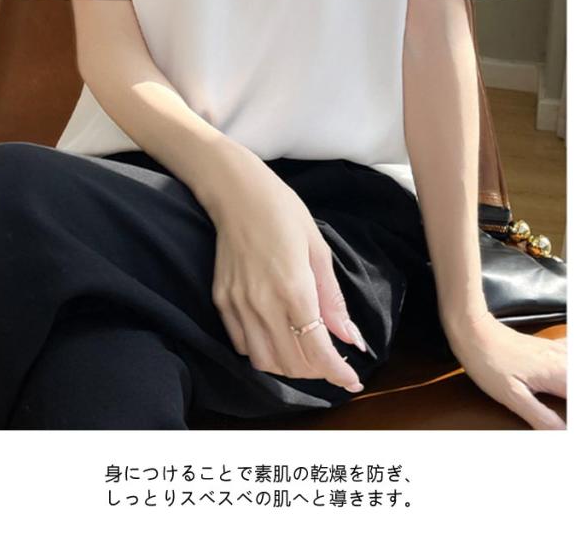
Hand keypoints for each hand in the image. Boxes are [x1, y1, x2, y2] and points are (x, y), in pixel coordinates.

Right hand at [198, 145, 367, 392]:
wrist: (236, 192)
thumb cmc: (282, 212)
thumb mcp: (318, 250)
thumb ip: (332, 300)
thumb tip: (350, 337)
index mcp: (294, 289)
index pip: (317, 351)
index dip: (337, 373)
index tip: (351, 381)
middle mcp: (263, 303)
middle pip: (292, 363)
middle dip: (317, 372)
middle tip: (333, 364)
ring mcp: (238, 304)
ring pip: (264, 361)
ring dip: (290, 367)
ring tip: (306, 354)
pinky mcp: (222, 300)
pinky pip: (242, 344)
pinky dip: (263, 352)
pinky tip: (277, 338)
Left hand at [445, 311, 566, 428]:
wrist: (473, 330)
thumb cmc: (488, 362)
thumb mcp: (512, 397)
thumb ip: (541, 417)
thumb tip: (563, 434)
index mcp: (558, 373)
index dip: (573, 416)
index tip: (563, 425)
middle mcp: (562, 359)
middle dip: (572, 404)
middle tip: (562, 415)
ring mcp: (556, 349)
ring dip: (572, 387)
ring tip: (562, 402)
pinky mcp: (548, 346)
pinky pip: (571, 353)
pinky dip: (571, 365)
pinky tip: (566, 373)